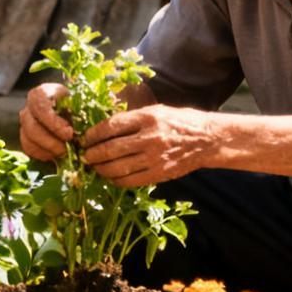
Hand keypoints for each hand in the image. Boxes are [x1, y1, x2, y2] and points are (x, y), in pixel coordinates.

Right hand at [19, 83, 73, 162]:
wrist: (69, 111)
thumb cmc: (74, 105)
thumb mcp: (77, 104)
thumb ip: (76, 113)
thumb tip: (76, 128)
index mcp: (41, 94)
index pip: (40, 107)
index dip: (54, 123)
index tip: (69, 133)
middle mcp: (29, 108)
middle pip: (32, 127)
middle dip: (51, 141)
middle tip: (67, 148)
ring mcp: (25, 124)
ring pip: (29, 141)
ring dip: (48, 150)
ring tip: (64, 152)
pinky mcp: (25, 138)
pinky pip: (29, 149)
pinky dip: (43, 155)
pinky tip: (56, 155)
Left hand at [83, 105, 213, 186]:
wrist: (206, 140)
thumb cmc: (179, 121)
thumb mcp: (156, 111)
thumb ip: (132, 119)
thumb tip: (104, 128)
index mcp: (147, 118)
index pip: (111, 126)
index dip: (93, 134)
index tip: (85, 138)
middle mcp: (150, 138)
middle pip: (110, 149)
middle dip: (92, 154)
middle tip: (84, 156)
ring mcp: (154, 158)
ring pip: (117, 167)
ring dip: (101, 169)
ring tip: (94, 167)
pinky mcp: (159, 174)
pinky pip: (130, 181)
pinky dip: (116, 180)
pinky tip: (111, 177)